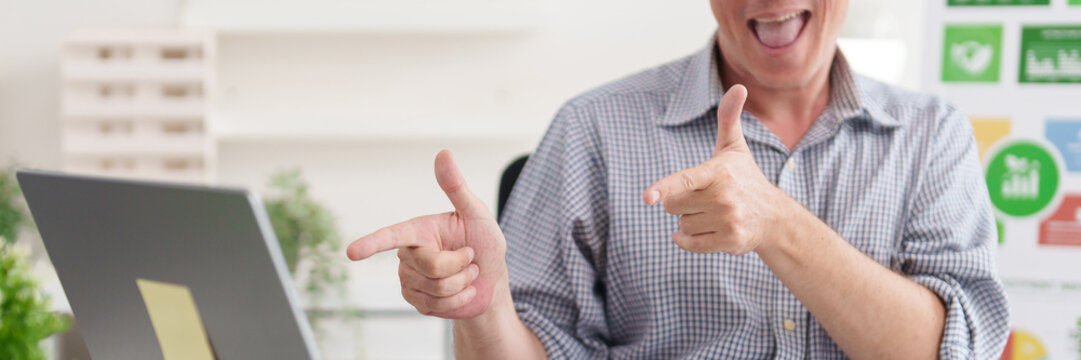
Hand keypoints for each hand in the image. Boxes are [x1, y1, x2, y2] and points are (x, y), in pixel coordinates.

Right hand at [347, 150, 507, 318]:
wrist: (492, 279)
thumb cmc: (484, 242)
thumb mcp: (476, 213)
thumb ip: (456, 186)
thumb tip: (444, 153)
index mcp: (418, 231)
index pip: (391, 236)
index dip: (371, 244)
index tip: (352, 252)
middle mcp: (408, 255)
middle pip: (431, 266)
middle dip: (460, 264)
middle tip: (470, 258)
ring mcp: (411, 280)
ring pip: (438, 288)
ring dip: (463, 282)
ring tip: (467, 273)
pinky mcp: (418, 302)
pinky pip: (439, 306)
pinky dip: (460, 299)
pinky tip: (464, 291)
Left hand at [643, 85, 787, 253]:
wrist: (773, 217)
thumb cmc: (744, 178)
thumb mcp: (734, 148)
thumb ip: (729, 118)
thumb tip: (739, 87)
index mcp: (719, 172)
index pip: (685, 181)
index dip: (665, 188)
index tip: (648, 197)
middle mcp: (723, 197)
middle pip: (672, 205)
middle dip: (680, 201)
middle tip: (703, 196)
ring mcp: (727, 220)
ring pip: (680, 225)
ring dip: (689, 221)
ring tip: (712, 213)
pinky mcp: (729, 241)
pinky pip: (689, 243)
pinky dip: (687, 240)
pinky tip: (703, 230)